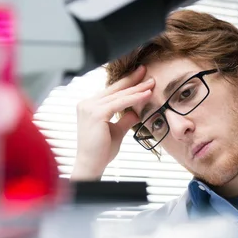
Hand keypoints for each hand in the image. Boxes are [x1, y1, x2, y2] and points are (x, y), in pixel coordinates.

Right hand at [71, 65, 153, 180]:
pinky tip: (146, 95)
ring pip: (118, 95)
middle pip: (114, 89)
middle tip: (147, 72)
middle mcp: (87, 104)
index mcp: (89, 106)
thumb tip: (136, 112)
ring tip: (151, 84)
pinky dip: (134, 98)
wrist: (91, 164)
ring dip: (136, 89)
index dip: (126, 83)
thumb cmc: (101, 150)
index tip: (140, 76)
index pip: (111, 91)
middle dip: (133, 81)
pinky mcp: (96, 113)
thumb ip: (125, 119)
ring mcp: (90, 108)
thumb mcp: (116, 131)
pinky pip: (119, 103)